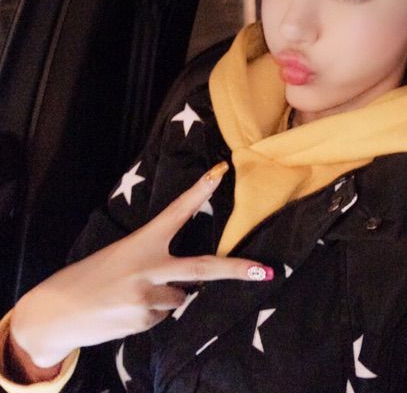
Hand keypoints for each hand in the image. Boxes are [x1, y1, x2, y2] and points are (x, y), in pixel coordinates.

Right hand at [10, 162, 272, 369]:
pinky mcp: (143, 321)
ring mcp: (148, 297)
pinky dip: (153, 314)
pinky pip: (163, 316)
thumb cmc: (90, 278)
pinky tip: (128, 311)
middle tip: (265, 272)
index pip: (177, 211)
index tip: (221, 171)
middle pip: (203, 268)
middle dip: (237, 270)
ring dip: (166, 298)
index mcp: (142, 242)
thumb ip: (154, 261)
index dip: (200, 191)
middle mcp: (150, 267)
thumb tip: (187, 282)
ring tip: (133, 297)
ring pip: (179, 299)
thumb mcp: (121, 256)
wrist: (55, 313)